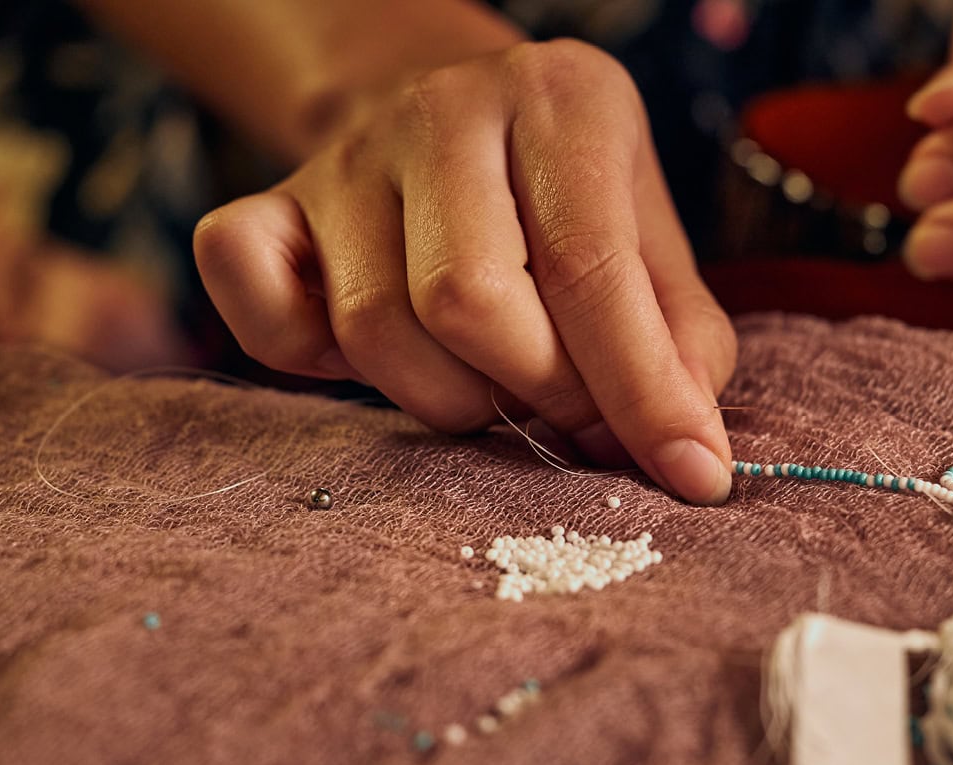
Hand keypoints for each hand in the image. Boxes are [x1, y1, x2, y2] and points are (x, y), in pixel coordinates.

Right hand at [194, 39, 736, 503]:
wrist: (450, 109)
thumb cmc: (563, 194)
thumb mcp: (647, 236)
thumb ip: (679, 336)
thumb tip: (686, 450)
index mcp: (560, 100)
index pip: (592, 267)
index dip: (642, 393)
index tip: (691, 477)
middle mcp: (443, 112)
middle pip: (468, 302)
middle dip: (535, 393)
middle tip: (566, 413)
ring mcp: (343, 160)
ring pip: (376, 330)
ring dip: (448, 397)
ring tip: (489, 381)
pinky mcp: (267, 208)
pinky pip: (261, 319)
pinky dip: (312, 365)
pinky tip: (378, 358)